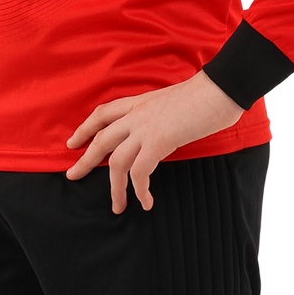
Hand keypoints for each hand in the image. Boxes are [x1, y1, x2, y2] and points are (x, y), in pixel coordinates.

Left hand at [65, 72, 244, 212]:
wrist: (221, 88)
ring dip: (115, 189)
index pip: (103, 113)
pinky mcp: (158, 141)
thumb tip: (165, 132)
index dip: (85, 128)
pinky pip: (140, 173)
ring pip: (116, 162)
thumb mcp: (175, 102)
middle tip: (72, 175)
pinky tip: (146, 202)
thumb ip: (162, 116)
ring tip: (118, 206)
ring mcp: (145, 128)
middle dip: (85, 160)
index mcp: (140, 102)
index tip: (73, 142)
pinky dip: (140, 191)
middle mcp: (137, 115)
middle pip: (101, 140)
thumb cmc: (208, 93)